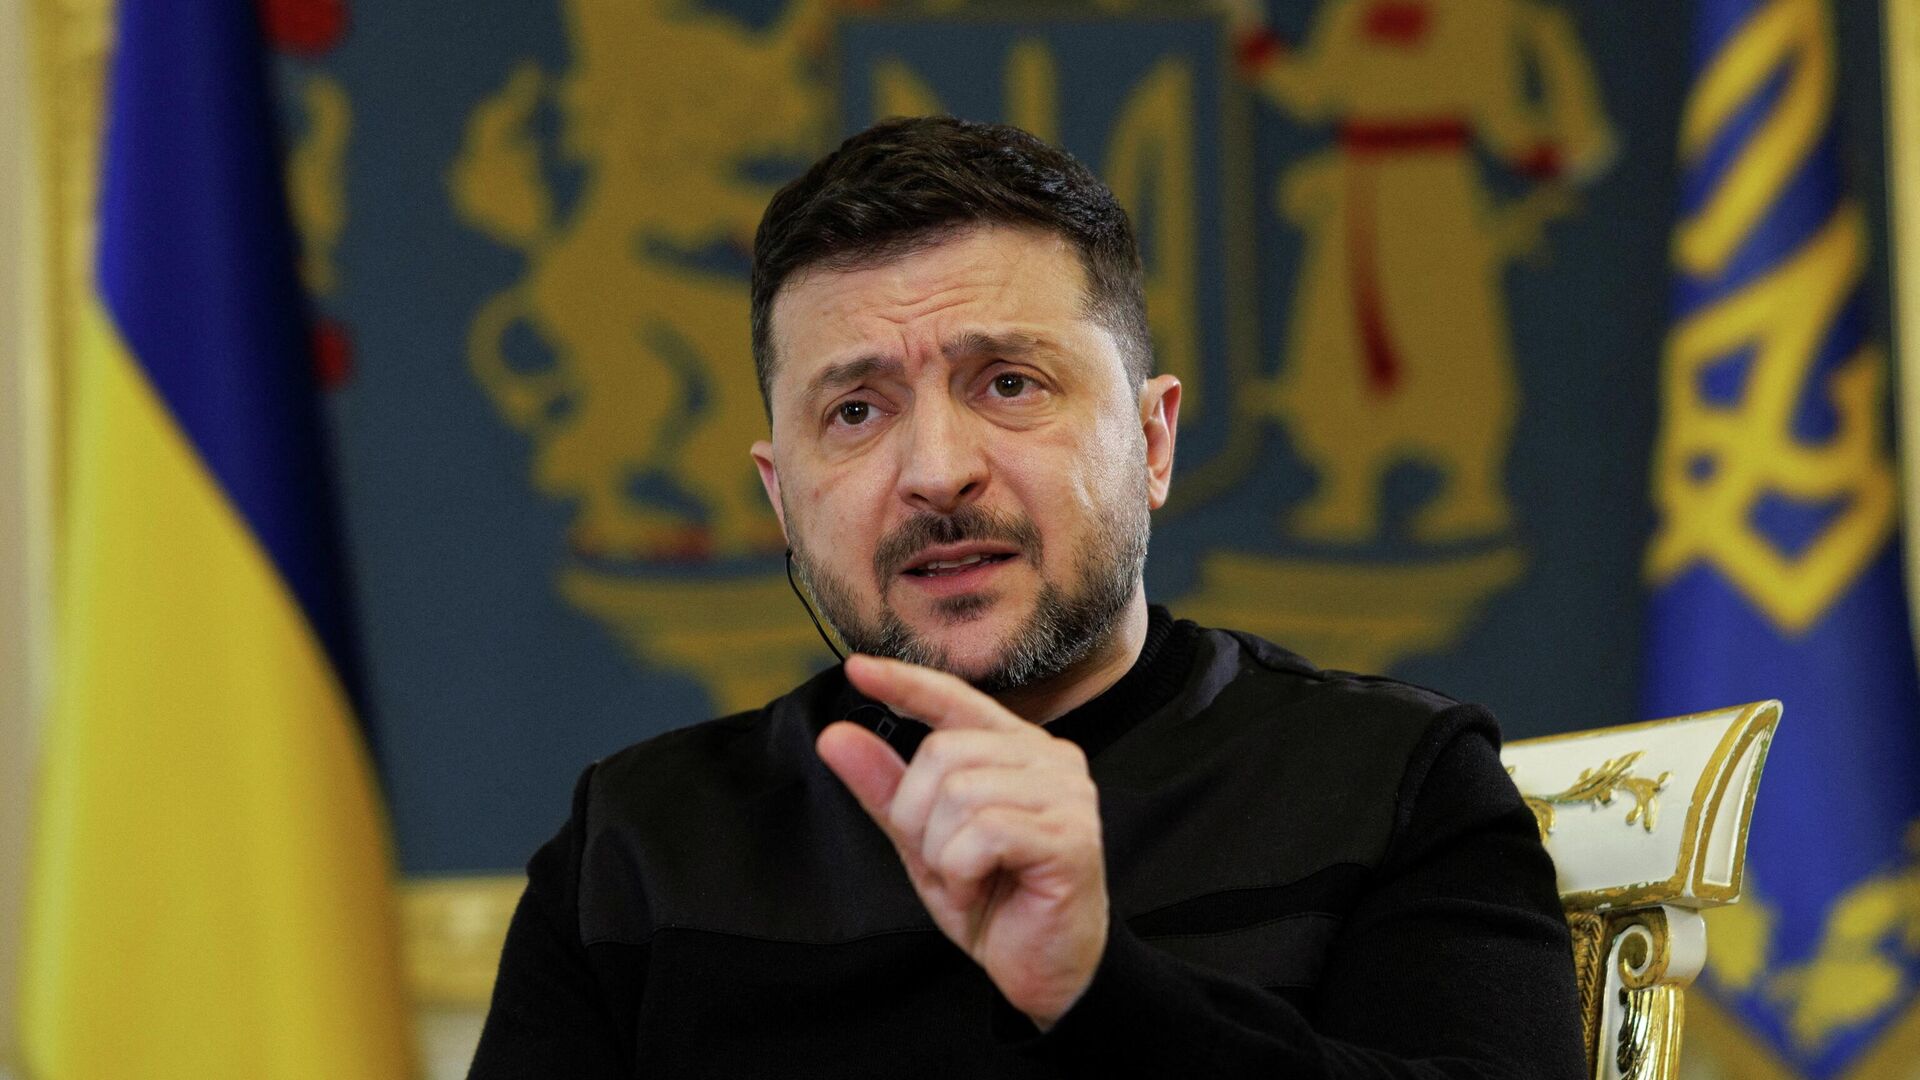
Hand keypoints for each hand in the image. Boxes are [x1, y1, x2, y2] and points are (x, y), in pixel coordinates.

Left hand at [816, 654, 1108, 1029]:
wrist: (1044, 969)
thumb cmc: (994, 898)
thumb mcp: (923, 840)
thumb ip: (886, 787)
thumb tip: (837, 735)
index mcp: (1017, 748)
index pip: (955, 700)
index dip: (906, 683)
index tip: (858, 668)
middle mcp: (1050, 758)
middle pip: (945, 752)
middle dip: (918, 817)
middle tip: (942, 862)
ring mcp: (1067, 794)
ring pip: (961, 792)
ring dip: (943, 851)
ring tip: (966, 878)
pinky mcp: (1072, 837)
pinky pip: (984, 833)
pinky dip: (964, 870)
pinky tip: (982, 889)